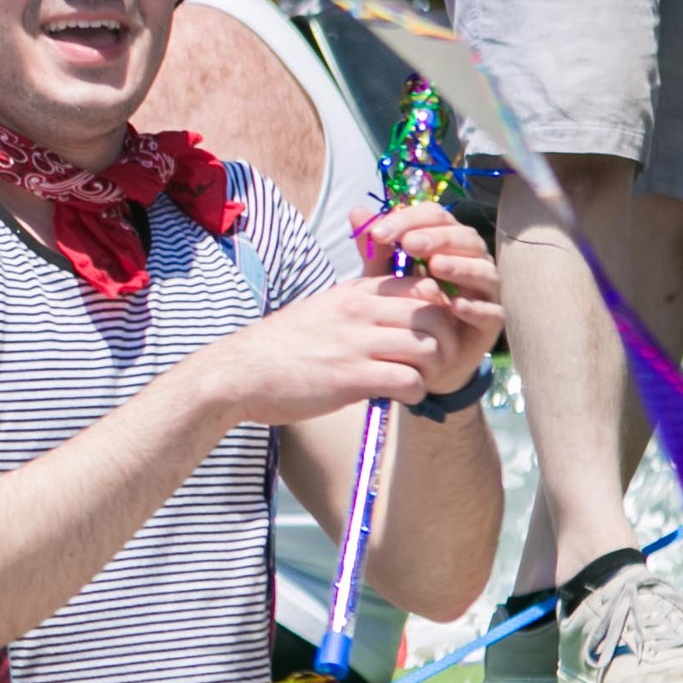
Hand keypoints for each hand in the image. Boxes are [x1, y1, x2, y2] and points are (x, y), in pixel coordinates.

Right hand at [203, 278, 452, 427]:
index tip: (429, 333)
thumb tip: (391, 311)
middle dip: (446, 341)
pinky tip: (400, 397)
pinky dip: (414, 392)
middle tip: (434, 361)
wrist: (236, 374)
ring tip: (417, 380)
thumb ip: (357, 305)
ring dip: (433, 369)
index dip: (437, 310)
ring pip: (430, 347)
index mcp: (353, 292)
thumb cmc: (277, 348)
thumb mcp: (320, 310)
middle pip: (435, 314)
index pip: (420, 285)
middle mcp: (359, 311)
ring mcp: (356, 344)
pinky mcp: (351, 379)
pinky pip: (409, 381)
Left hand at [354, 201, 502, 392]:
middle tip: (410, 243)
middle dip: (437, 238)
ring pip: (484, 270)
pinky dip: (475, 306)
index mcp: (445, 243)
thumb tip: (356, 212)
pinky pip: (491, 311)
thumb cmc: (401, 309)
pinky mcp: (491, 323)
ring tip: (436, 266)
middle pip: (465, 237)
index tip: (379, 233)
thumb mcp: (382, 278)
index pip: (436, 217)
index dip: (410, 219)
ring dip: (461, 266)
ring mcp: (484, 292)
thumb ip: (375, 249)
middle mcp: (470, 260)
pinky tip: (454, 305)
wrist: (415, 358)